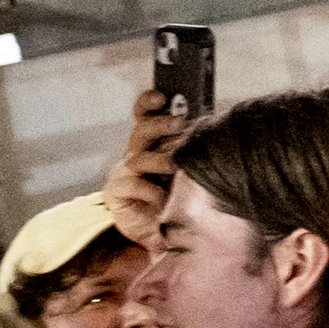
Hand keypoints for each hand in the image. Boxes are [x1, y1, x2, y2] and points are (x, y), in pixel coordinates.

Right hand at [101, 89, 190, 246]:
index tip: (161, 96)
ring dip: (159, 159)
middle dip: (160, 124)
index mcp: (154, 141)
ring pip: (139, 156)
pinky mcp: (115, 191)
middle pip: (142, 130)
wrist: (168, 231)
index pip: (146, 114)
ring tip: (175, 165)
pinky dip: (150, 190)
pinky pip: (131, 183)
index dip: (149, 102)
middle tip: (178, 124)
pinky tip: (162, 198)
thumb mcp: (192, 167)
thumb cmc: (183, 194)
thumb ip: (194, 147)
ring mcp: (125, 171)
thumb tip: (213, 125)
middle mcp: (138, 152)